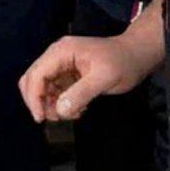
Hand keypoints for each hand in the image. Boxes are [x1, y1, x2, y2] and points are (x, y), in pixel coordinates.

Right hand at [18, 35, 152, 120]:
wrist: (138, 54)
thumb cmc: (123, 63)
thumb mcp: (104, 79)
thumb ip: (81, 94)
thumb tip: (60, 111)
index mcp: (61, 52)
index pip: (36, 75)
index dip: (34, 98)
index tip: (41, 118)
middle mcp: (56, 55)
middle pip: (32, 80)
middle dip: (38, 102)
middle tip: (55, 118)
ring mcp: (61, 64)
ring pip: (41, 87)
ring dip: (50, 104)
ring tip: (72, 114)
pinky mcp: (66, 73)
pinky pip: (53, 90)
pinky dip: (60, 102)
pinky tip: (77, 109)